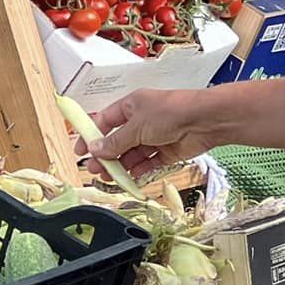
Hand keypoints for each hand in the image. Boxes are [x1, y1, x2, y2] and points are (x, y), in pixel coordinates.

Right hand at [90, 88, 219, 178]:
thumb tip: (95, 149)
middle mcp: (142, 120)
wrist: (205, 120)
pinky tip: (131, 178)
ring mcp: (155, 136)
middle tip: (95, 170)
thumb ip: (115, 141)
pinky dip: (139, 170)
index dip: (91, 135)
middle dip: (105, 155)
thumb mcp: (136, 126)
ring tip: (110, 178)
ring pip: (132, 153)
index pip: (105, 121)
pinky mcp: (167, 151)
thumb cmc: (170, 112)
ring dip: (120, 165)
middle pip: (117, 140)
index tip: (80, 150)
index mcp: (131, 106)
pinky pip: (149, 162)